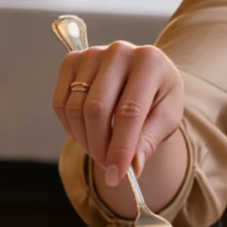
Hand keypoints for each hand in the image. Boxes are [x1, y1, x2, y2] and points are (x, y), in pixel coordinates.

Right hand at [52, 41, 183, 184]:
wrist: (145, 75)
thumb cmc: (158, 97)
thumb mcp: (167, 118)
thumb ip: (148, 141)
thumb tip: (130, 167)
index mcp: (149, 61)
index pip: (129, 111)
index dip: (121, 147)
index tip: (118, 174)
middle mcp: (119, 51)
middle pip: (96, 109)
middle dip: (99, 145)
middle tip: (107, 166)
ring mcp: (91, 53)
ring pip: (75, 108)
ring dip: (84, 139)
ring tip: (100, 150)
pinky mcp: (72, 61)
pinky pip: (60, 103)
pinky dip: (70, 127)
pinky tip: (86, 134)